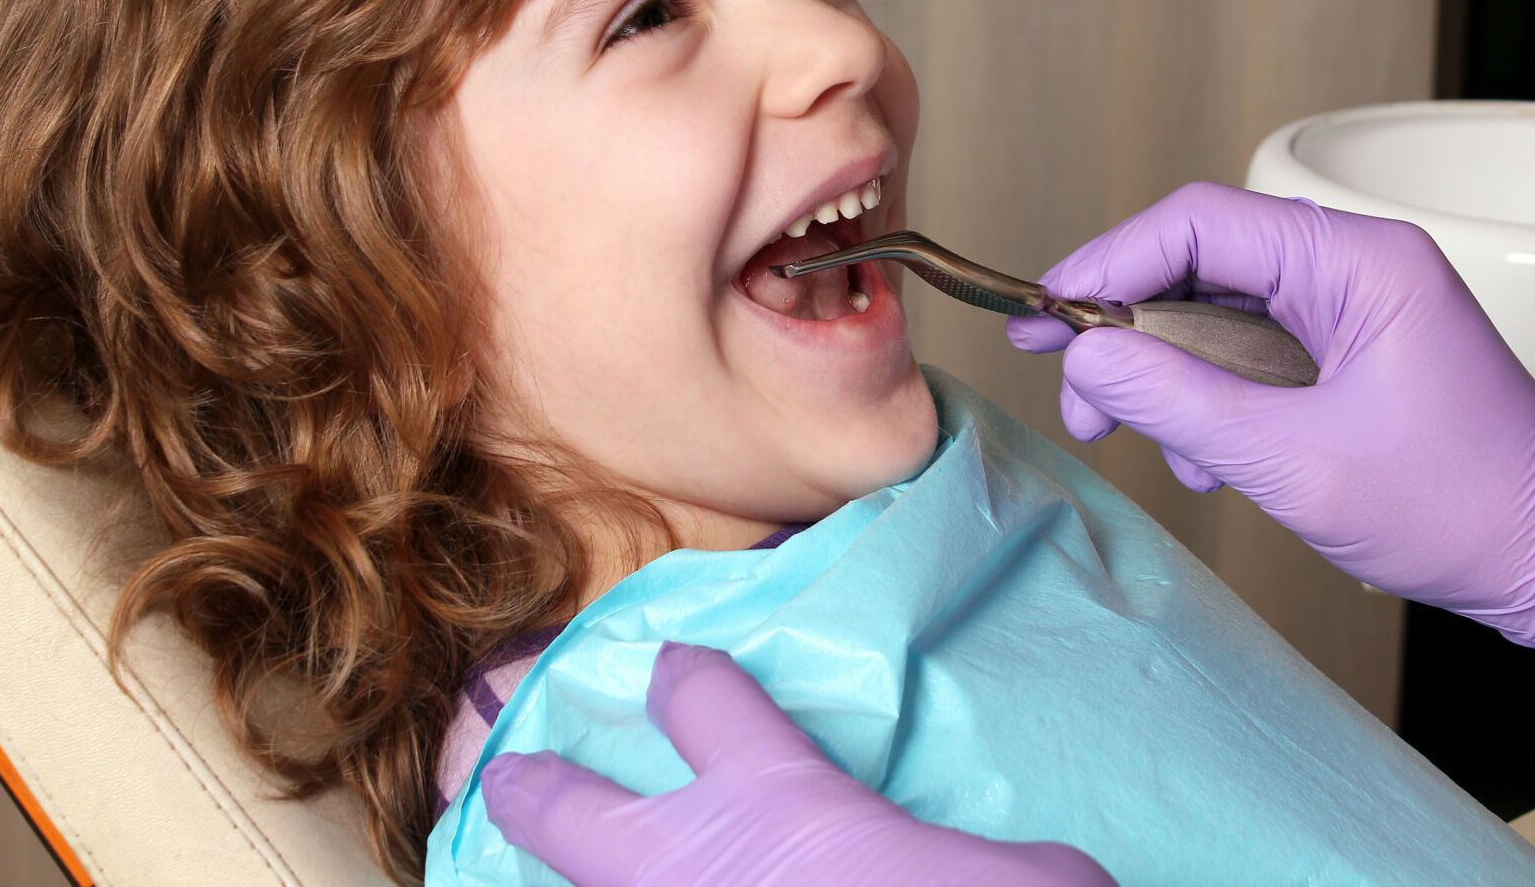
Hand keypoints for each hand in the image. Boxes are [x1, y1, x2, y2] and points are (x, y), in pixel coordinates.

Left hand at [483, 641, 1116, 886]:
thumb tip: (1028, 871)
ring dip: (560, 882)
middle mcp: (700, 869)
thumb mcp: (1030, 873)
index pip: (707, 704)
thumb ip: (979, 855)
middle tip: (504, 770)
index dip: (688, 681)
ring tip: (522, 866)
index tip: (676, 669)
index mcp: (780, 802)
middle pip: (577, 816)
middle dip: (535, 787)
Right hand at [1007, 182, 1534, 696]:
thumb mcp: (1295, 464)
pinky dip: (1209, 403)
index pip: (1200, 223)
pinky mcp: (1347, 355)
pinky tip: (1204, 461)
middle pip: (1200, 263)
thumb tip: (1089, 358)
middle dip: (1127, 330)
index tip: (1049, 315)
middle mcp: (1354, 269)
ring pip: (1217, 315)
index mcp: (1358, 263)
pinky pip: (1250, 356)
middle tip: (1073, 388)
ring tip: (1138, 441)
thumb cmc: (1464, 511)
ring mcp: (1351, 312)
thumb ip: (1180, 403)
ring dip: (1166, 377)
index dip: (1110, 263)